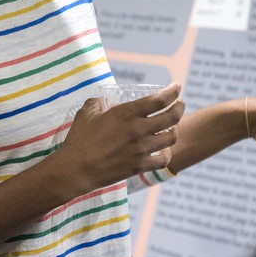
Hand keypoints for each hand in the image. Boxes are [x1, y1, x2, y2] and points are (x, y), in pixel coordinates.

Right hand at [57, 83, 184, 190]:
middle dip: (180, 108)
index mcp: (126, 113)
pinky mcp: (139, 166)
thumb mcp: (86, 113)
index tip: (177, 87)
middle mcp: (138, 130)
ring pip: (171, 137)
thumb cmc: (79, 140)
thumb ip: (96, 103)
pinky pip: (164, 159)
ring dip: (175, 130)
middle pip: (172, 116)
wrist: (76, 169)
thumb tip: (101, 100)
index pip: (159, 99)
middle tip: (180, 104)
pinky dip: (167, 153)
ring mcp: (141, 149)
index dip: (173, 91)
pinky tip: (163, 149)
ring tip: (172, 127)